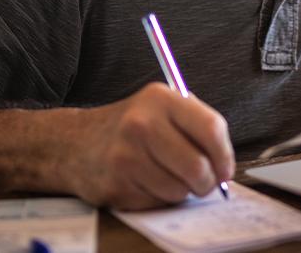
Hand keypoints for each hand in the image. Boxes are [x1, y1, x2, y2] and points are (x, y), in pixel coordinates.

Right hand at [62, 82, 234, 209]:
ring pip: (179, 189)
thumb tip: (224, 166)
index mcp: (160, 99)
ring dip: (181, 191)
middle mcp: (142, 124)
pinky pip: (157, 201)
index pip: (211, 128)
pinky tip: (145, 182)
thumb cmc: (130, 128)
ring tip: (167, 177)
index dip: (225, 155)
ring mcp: (126, 155)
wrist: (75, 143)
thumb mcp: (161, 108)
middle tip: (204, 183)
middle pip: (198, 166)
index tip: (225, 169)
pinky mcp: (115, 184)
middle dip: (208, 182)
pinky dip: (159, 198)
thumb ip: (195, 126)